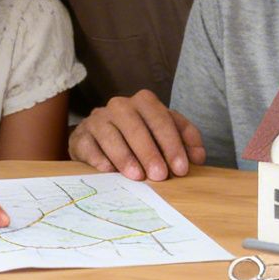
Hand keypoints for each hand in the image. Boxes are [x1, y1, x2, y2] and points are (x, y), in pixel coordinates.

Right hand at [69, 91, 204, 180]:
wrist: (97, 141)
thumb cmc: (136, 140)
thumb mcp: (162, 136)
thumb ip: (183, 142)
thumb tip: (198, 157)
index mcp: (144, 102)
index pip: (161, 119)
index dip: (173, 144)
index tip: (181, 168)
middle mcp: (120, 106)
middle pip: (135, 125)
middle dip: (150, 152)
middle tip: (160, 175)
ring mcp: (98, 119)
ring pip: (111, 134)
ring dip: (125, 156)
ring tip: (137, 176)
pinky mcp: (80, 135)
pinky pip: (88, 145)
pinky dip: (99, 158)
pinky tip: (108, 171)